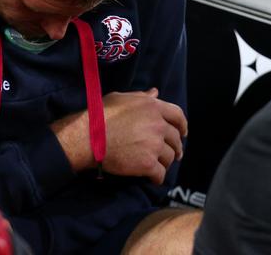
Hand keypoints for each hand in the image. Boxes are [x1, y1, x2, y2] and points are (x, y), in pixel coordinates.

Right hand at [51, 88, 186, 184]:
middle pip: (175, 138)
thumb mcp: (120, 98)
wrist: (88, 137)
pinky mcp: (148, 163)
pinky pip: (160, 174)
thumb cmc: (100, 115)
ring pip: (169, 157)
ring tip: (156, 165)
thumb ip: (141, 97)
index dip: (182, 125)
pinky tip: (151, 178)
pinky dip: (157, 177)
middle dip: (175, 147)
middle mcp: (157, 125)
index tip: (183, 132)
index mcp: (152, 107)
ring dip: (164, 162)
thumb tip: (155, 93)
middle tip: (172, 153)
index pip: (178, 115)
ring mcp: (154, 145)